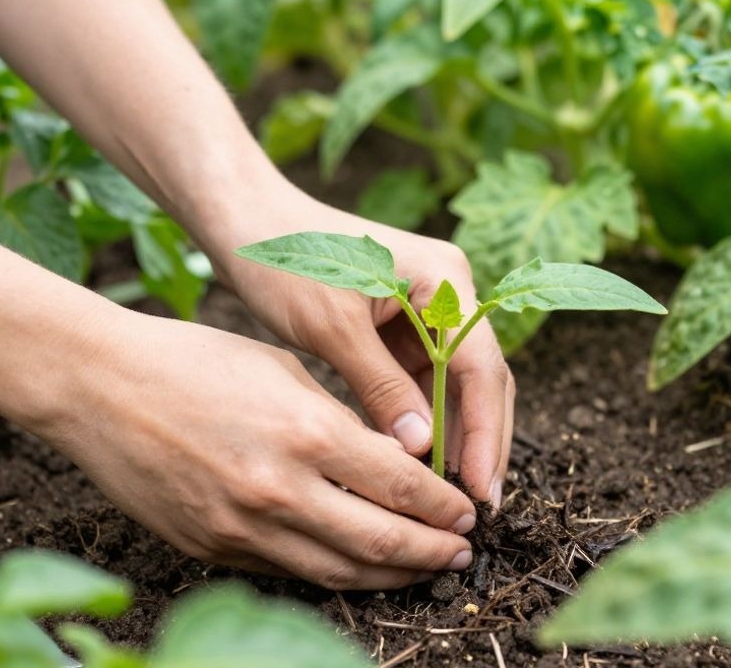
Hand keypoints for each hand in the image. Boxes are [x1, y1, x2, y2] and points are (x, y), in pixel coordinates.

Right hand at [39, 311, 476, 589]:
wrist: (98, 386)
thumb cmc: (193, 360)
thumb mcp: (283, 370)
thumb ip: (341, 420)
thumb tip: (396, 460)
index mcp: (306, 430)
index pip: (402, 484)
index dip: (445, 504)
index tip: (466, 508)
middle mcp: (279, 488)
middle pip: (382, 542)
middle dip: (434, 551)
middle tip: (462, 550)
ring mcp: (242, 527)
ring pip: (339, 572)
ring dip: (392, 575)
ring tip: (423, 568)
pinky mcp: (211, 549)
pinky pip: (288, 571)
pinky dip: (331, 572)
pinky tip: (355, 565)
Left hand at [200, 181, 515, 505]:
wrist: (244, 223)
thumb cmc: (284, 263)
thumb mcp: (332, 329)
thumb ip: (380, 387)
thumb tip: (422, 453)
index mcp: (444, 279)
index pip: (481, 366)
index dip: (486, 431)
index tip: (479, 488)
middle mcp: (448, 291)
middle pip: (483, 378)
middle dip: (483, 441)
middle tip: (480, 507)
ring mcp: (428, 310)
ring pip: (457, 387)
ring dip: (457, 438)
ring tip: (451, 499)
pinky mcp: (403, 328)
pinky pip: (426, 383)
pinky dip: (425, 423)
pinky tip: (419, 467)